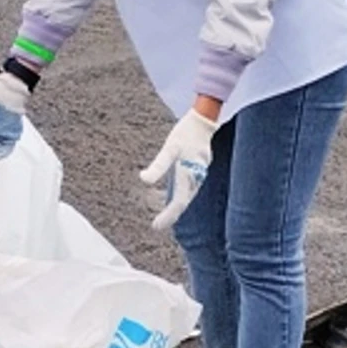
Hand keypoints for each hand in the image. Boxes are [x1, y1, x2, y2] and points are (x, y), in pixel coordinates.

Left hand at [139, 110, 215, 230]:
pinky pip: (189, 188)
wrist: (203, 121)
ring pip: (187, 196)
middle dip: (170, 215)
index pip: (178, 203)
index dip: (168, 216)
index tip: (156, 226)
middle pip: (183, 202)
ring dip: (175, 206)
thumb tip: (143, 179)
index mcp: (188, 175)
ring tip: (163, 216)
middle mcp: (196, 178)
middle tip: (157, 225)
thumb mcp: (169, 148)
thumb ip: (158, 166)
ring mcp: (199, 174)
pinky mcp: (199, 169)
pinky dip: (179, 195)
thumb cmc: (185, 134)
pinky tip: (171, 196)